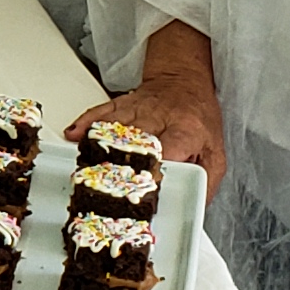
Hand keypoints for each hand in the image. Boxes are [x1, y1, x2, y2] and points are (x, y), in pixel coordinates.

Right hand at [68, 21, 224, 195]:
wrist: (184, 81)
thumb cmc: (200, 118)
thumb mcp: (216, 153)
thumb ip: (206, 182)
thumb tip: (193, 209)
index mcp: (185, 131)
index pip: (169, 151)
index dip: (155, 171)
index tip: (144, 190)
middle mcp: (158, 118)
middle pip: (136, 142)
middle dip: (122, 165)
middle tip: (109, 188)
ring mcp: (137, 109)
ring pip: (115, 128)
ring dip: (100, 148)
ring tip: (86, 168)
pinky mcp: (120, 104)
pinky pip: (100, 113)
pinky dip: (85, 125)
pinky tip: (74, 136)